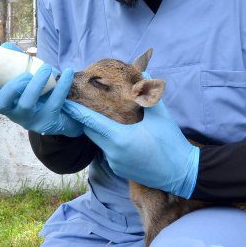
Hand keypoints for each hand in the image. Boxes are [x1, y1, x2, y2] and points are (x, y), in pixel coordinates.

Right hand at [0, 44, 82, 137]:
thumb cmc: (40, 96)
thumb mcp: (27, 82)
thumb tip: (6, 48)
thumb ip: (17, 65)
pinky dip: (60, 85)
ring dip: (36, 84)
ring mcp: (30, 119)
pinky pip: (54, 103)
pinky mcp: (48, 121)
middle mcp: (13, 113)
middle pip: (2, 104)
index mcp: (6, 101)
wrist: (64, 119)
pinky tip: (65, 72)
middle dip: (12, 86)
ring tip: (46, 68)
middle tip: (26, 74)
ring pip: (27, 103)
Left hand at [62, 97, 198, 197]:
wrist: (182, 174)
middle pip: (90, 132)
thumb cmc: (171, 143)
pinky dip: (107, 140)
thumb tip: (143, 72)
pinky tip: (115, 132)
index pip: (90, 122)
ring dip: (97, 129)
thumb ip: (148, 94)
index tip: (63, 101)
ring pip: (99, 142)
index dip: (75, 111)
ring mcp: (115, 163)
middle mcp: (113, 153)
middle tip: (78, 103)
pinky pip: (107, 151)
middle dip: (84, 118)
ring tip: (98, 114)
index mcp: (120, 139)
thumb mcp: (161, 116)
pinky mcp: (119, 170)